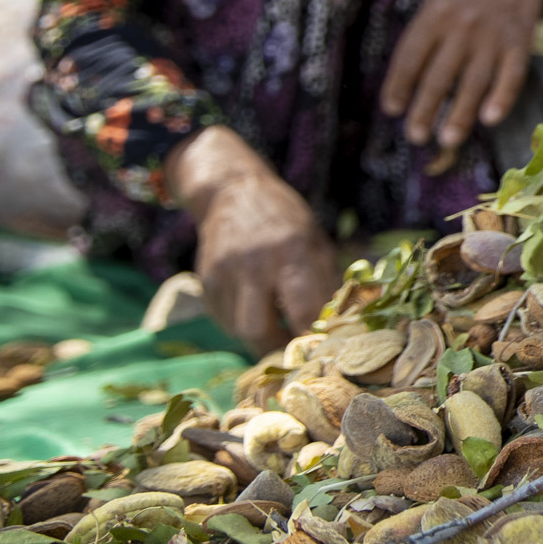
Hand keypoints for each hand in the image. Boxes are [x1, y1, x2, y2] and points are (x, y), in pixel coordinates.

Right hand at [167, 126, 340, 351]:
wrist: (232, 192)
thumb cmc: (286, 220)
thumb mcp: (316, 241)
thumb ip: (325, 282)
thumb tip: (337, 326)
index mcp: (292, 251)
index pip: (303, 309)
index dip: (313, 336)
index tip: (324, 349)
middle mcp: (253, 264)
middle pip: (257, 329)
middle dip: (277, 348)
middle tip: (295, 351)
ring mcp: (223, 273)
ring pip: (238, 329)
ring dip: (260, 337)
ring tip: (277, 326)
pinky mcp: (205, 281)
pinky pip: (224, 319)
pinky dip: (242, 323)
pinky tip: (255, 307)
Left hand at [381, 0, 542, 156]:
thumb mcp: (441, 0)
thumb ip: (427, 36)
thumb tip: (406, 84)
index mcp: (436, 13)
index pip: (411, 55)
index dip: (399, 84)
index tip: (392, 110)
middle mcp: (463, 25)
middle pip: (440, 75)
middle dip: (425, 109)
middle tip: (415, 137)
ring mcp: (494, 35)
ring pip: (474, 81)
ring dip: (460, 114)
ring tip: (447, 139)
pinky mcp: (521, 42)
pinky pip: (511, 75)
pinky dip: (502, 98)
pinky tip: (490, 118)